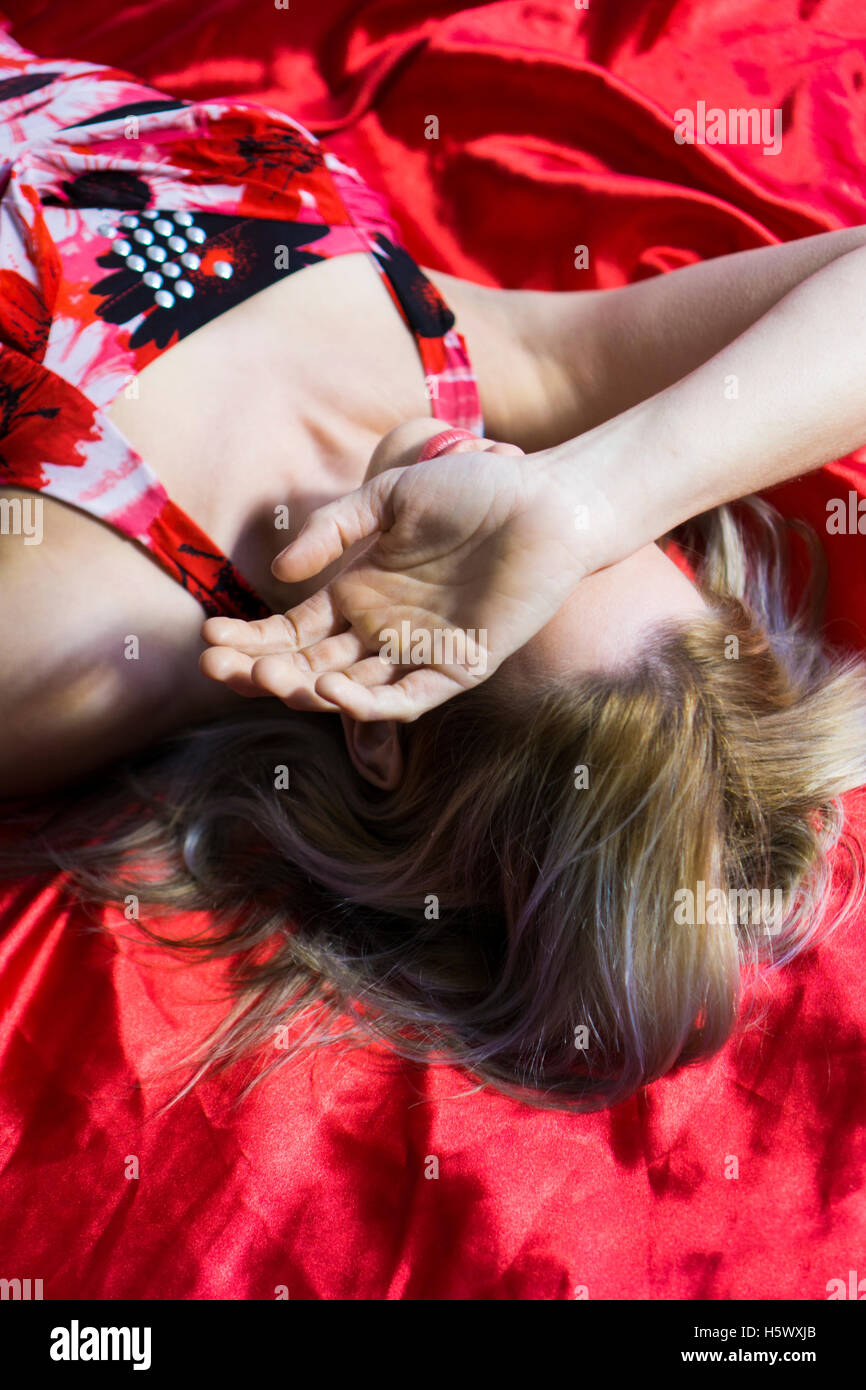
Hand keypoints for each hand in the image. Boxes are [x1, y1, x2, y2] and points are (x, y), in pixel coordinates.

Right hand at [200, 426, 597, 720]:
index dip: (251, 642)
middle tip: (218, 670)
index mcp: (359, 593)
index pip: (292, 631)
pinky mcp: (461, 667)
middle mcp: (382, 630)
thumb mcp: (389, 497)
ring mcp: (420, 652)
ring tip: (268, 679)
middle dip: (261, 671)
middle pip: (309, 666)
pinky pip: (409, 699)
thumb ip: (335, 529)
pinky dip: (371, 703)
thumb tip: (282, 572)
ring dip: (306, 690)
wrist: (546, 500)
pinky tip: (333, 690)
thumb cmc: (473, 490)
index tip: (209, 642)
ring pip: (350, 689)